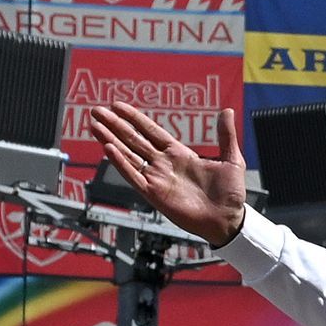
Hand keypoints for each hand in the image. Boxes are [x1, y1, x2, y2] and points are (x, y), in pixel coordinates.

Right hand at [85, 102, 250, 245]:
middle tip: (97, 110)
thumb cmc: (230, 194)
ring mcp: (157, 178)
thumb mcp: (231, 159)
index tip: (118, 106)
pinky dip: (120, 163)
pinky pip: (133, 176)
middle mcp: (164, 164)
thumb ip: (226, 135)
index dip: (134, 118)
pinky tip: (108, 148)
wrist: (229, 220)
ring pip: (128, 155)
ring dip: (111, 140)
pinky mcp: (154, 194)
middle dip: (115, 124)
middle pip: (134, 140)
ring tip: (94, 125)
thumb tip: (227, 110)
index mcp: (180, 154)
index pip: (151, 131)